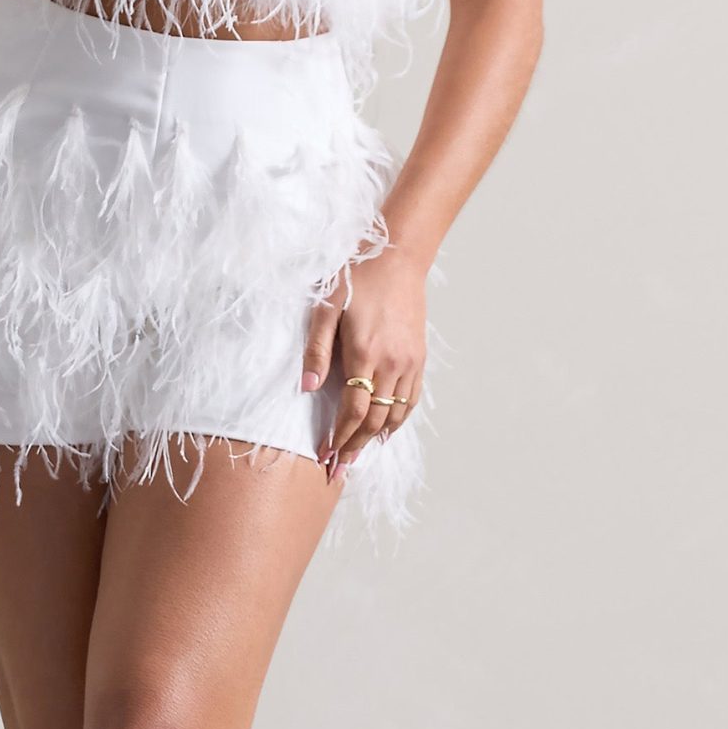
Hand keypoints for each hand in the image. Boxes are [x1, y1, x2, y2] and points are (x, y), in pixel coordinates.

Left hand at [300, 243, 427, 481]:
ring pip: (396, 413)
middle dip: (355, 447)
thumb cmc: (355, 280)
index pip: (353, 410)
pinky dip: (398, 419)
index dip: (339, 438)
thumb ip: (316, 349)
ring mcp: (410, 362)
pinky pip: (411, 398)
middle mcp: (392, 363)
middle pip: (375, 419)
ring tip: (358, 455)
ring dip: (376, 438)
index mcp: (365, 353)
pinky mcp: (419, 358)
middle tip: (338, 469)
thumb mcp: (325, 308)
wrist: (397, 259)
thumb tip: (308, 388)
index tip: (325, 456)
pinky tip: (385, 430)